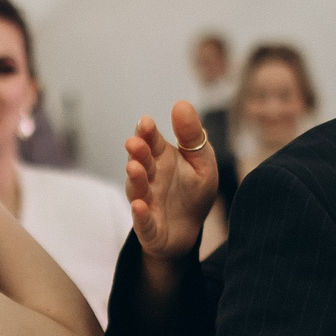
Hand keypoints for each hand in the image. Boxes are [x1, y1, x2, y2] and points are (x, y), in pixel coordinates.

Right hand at [124, 100, 219, 263]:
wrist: (188, 231)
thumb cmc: (193, 192)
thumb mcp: (201, 162)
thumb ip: (192, 137)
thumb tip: (181, 103)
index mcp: (161, 158)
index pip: (151, 142)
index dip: (146, 132)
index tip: (146, 122)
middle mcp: (148, 178)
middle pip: (141, 163)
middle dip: (138, 153)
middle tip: (134, 143)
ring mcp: (146, 202)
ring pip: (137, 190)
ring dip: (135, 179)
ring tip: (134, 168)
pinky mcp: (148, 227)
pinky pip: (143, 222)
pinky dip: (140, 215)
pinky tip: (139, 207)